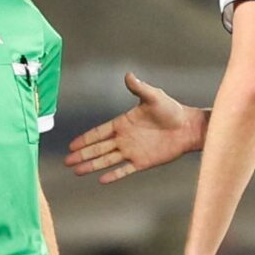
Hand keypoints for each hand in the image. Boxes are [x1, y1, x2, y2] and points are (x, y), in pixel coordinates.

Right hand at [65, 71, 206, 182]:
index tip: (71, 144)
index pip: (99, 132)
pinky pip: (125, 170)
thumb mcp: (154, 97)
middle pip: (98, 148)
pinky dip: (113, 175)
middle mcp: (124, 139)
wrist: (187, 128)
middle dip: (82, 154)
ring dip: (92, 165)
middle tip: (67, 161)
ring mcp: (132, 151)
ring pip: (107, 160)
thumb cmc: (172, 110)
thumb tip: (128, 75)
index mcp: (123, 123)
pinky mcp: (142, 162)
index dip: (85, 138)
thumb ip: (139, 88)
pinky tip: (102, 180)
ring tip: (77, 171)